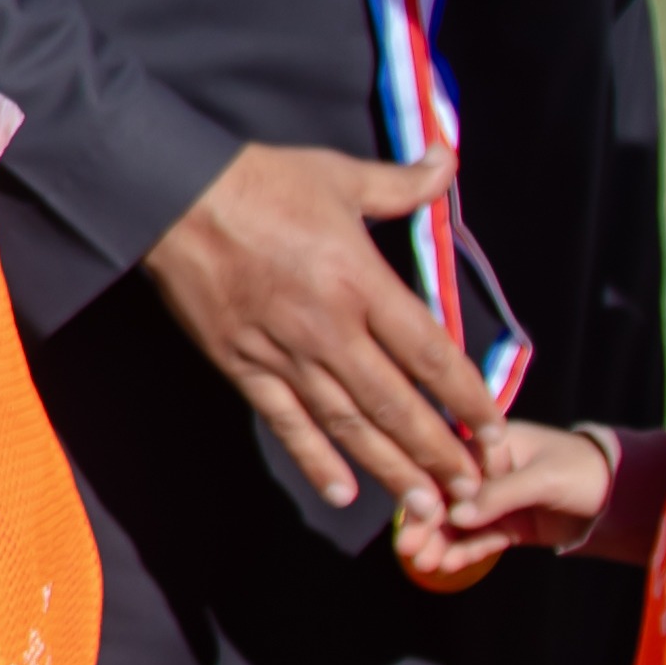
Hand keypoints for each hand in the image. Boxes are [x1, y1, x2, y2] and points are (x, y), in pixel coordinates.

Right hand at [146, 136, 502, 516]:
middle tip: (472, 490)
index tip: (494, 429)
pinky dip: (315, 460)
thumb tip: (448, 160)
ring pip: (348, 424)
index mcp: (361, 281)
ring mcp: (284, 353)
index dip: (467, 397)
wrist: (171, 197)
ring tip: (424, 504)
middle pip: (396, 404)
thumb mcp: (338, 174)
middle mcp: (330, 328)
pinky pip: (286, 422)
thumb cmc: (259, 182)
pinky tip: (343, 492)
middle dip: (439, 452)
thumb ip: (400, 182)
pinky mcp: (243, 366)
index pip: (430, 353)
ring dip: (390, 469)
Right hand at [396, 415, 614, 587]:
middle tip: (406, 549)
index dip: (424, 489)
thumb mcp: (543, 478)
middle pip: (446, 495)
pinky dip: (464, 551)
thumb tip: (457, 515)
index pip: (445, 463)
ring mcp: (497, 499)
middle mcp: (485, 468)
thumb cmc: (585, 472)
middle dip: (426, 521)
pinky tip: (446, 565)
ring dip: (440, 541)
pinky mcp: (510, 525)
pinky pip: (481, 539)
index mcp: (489, 441)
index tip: (408, 515)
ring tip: (423, 564)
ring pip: (459, 521)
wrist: (624, 500)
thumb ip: (501, 494)